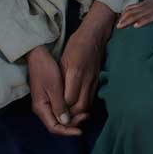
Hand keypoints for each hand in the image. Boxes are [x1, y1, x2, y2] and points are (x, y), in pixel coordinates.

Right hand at [25, 45, 80, 136]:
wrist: (38, 57)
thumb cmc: (46, 70)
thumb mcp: (54, 88)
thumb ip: (59, 106)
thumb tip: (66, 122)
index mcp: (41, 108)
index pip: (54, 127)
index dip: (67, 131)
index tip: (80, 131)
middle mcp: (42, 109)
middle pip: (57, 124)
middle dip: (72, 124)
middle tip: (86, 117)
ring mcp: (45, 103)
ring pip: (59, 118)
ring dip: (72, 118)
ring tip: (85, 114)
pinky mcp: (49, 98)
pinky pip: (59, 110)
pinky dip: (69, 111)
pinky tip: (78, 108)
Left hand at [59, 1, 114, 127]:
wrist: (94, 35)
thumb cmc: (75, 45)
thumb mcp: (63, 61)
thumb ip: (61, 81)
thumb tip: (57, 99)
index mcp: (75, 74)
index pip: (68, 100)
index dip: (61, 109)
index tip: (54, 112)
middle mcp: (87, 80)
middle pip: (79, 107)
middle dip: (70, 116)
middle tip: (60, 118)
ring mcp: (94, 81)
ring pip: (86, 105)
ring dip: (77, 113)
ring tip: (67, 115)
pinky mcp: (97, 81)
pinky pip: (90, 99)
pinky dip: (83, 106)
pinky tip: (76, 106)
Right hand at [117, 0, 152, 33]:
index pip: (148, 17)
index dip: (142, 21)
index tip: (136, 25)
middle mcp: (148, 9)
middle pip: (136, 14)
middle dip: (127, 20)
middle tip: (119, 26)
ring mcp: (143, 5)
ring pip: (131, 11)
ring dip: (124, 16)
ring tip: (118, 23)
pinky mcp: (140, 3)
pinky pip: (131, 7)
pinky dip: (125, 11)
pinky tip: (119, 16)